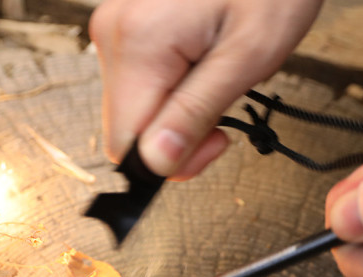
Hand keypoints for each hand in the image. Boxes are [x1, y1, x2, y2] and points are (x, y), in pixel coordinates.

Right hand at [89, 0, 321, 178]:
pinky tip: (201, 66)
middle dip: (175, 138)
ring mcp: (118, 29)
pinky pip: (141, 85)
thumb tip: (157, 161)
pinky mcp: (129, 29)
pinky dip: (172, 91)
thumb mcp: (247, 56)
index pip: (126, 147)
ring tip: (215, 77)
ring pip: (136, 111)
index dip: (169, 161)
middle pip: (128, 131)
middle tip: (222, 111)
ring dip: (176, 114)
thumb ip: (197, 112)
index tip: (214, 141)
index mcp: (138, 44)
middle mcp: (115, 35)